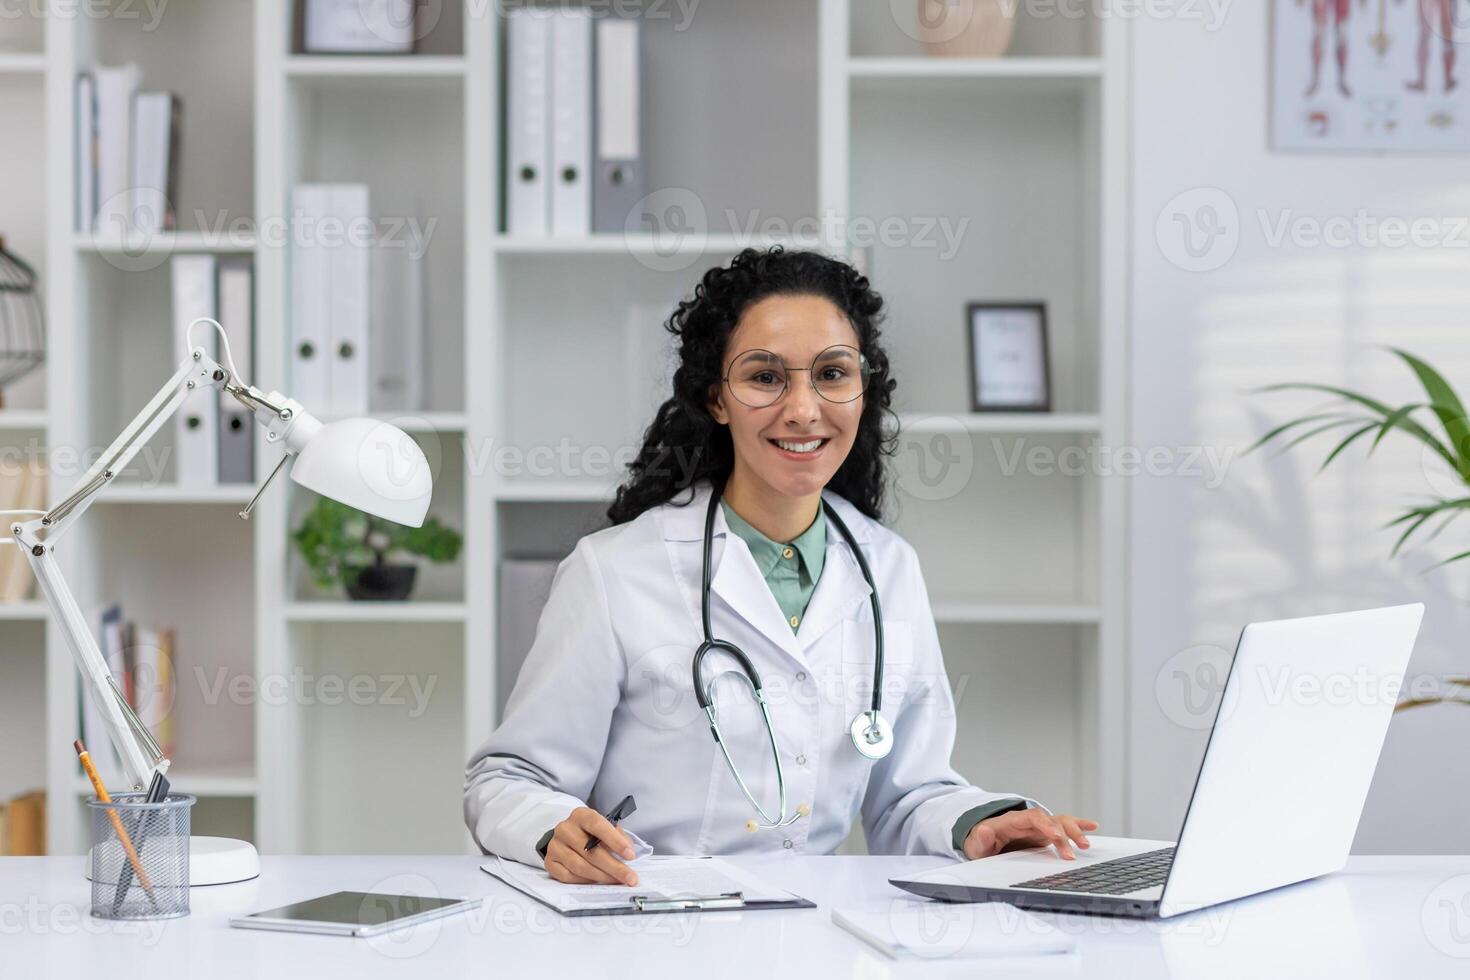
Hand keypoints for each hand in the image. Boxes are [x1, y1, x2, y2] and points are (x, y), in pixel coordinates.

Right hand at [543, 807, 639, 885]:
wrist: (567, 837)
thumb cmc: (591, 833)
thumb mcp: (606, 828)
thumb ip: (618, 837)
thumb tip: (629, 854)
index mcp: (581, 815)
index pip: (598, 826)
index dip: (615, 841)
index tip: (630, 855)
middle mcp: (565, 828)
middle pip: (590, 851)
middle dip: (614, 867)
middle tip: (630, 877)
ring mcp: (555, 845)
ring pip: (580, 866)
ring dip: (602, 877)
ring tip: (617, 881)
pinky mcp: (550, 862)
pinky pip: (568, 876)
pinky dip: (585, 881)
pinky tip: (597, 882)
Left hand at [963, 809, 1098, 860]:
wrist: (984, 841)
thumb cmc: (982, 843)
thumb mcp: (976, 844)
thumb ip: (981, 838)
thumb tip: (985, 830)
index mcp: (1013, 821)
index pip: (1032, 817)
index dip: (1045, 825)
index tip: (1056, 835)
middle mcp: (1029, 821)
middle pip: (1051, 821)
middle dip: (1064, 835)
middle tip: (1072, 854)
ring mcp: (1039, 827)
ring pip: (1061, 822)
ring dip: (1075, 831)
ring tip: (1086, 845)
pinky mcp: (1046, 834)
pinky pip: (1064, 826)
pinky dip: (1079, 825)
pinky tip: (1093, 826)